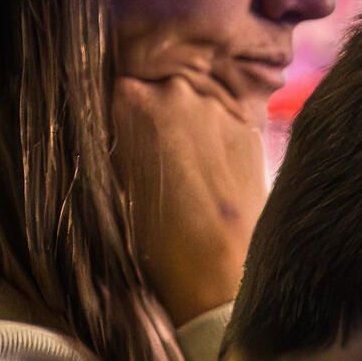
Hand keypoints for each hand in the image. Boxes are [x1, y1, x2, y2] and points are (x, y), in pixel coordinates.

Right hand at [111, 54, 268, 327]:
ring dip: (188, 125)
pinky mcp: (251, 129)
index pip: (117, 85)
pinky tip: (214, 173)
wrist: (218, 275)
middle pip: (159, 89)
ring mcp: (219, 106)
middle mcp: (177, 90)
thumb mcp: (110, 182)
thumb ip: (110, 139)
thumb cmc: (152, 240)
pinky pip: (224, 122)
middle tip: (154, 152)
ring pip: (194, 104)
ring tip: (187, 168)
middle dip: (155, 113)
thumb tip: (110, 122)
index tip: (120, 130)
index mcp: (130, 98)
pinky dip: (216, 139)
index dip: (119, 110)